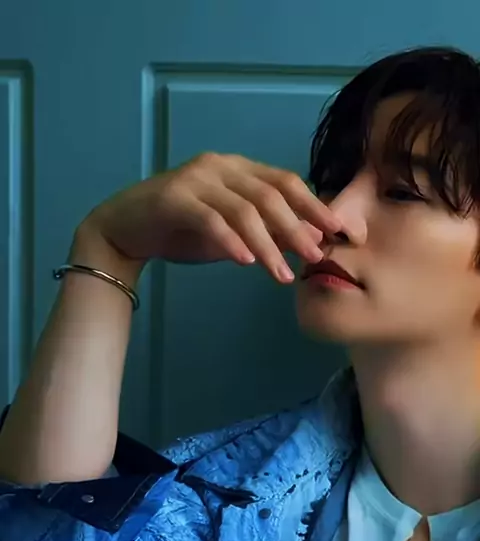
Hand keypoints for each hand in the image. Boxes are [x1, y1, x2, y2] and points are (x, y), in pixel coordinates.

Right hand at [86, 152, 340, 282]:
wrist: (124, 230)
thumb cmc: (180, 230)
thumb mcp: (229, 231)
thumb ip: (262, 232)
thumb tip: (305, 245)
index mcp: (238, 168)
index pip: (285, 182)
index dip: (314, 205)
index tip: (338, 231)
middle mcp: (220, 166)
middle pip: (270, 195)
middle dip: (297, 228)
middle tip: (316, 256)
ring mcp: (195, 179)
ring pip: (244, 210)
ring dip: (268, 245)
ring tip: (282, 275)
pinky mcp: (174, 198)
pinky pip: (211, 220)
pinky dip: (231, 241)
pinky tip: (247, 262)